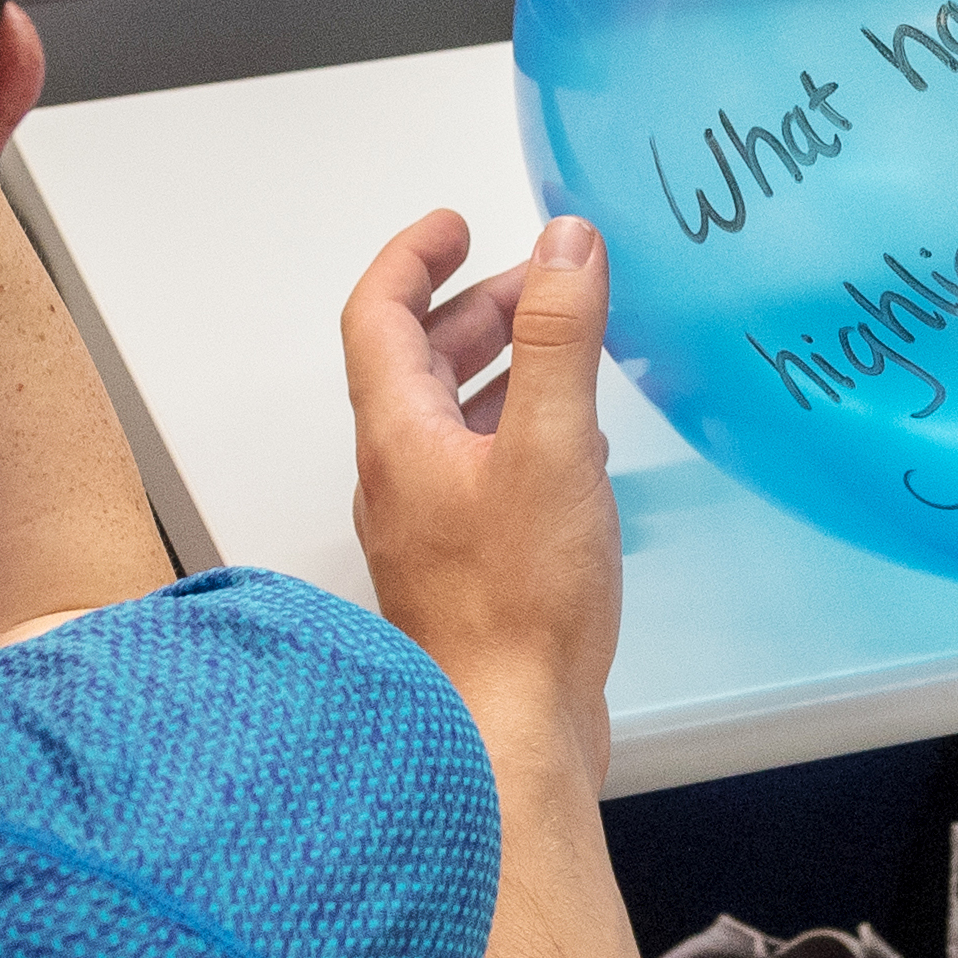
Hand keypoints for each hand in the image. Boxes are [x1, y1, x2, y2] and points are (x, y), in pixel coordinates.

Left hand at [347, 210, 621, 771]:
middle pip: (421, 364)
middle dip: (479, 307)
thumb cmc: (516, 611)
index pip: (379, 316)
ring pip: (454, 419)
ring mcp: (431, 527)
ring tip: (568, 347)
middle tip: (542, 280)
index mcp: (400, 437)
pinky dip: (524, 432)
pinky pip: (484, 472)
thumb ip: (558, 340)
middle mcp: (402, 477)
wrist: (507, 735)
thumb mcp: (551, 449)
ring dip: (505, 368)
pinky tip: (577, 450)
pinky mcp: (468, 568)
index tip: (456, 223)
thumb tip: (564, 245)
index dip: (414, 257)